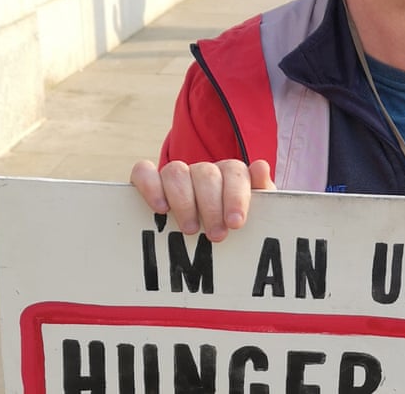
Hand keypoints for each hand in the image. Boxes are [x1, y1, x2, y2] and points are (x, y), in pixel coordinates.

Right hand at [130, 158, 275, 241]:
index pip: (235, 171)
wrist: (210, 235)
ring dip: (184, 201)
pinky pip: (143, 172)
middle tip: (216, 235)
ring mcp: (176, 175)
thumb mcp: (254, 215)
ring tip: (190, 230)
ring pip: (176, 171)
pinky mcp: (149, 182)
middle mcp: (203, 171)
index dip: (235, 195)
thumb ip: (261, 192)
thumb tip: (261, 167)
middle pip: (206, 173)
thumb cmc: (232, 226)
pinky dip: (150, 186)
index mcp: (231, 174)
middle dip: (211, 206)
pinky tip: (160, 208)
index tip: (235, 223)